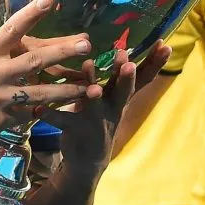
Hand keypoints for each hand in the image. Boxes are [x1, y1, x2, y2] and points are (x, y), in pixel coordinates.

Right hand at [0, 0, 102, 157]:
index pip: (11, 28)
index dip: (32, 12)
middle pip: (36, 59)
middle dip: (63, 51)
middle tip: (87, 43)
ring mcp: (3, 98)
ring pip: (43, 91)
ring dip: (68, 87)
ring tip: (91, 83)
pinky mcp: (6, 119)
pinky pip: (34, 113)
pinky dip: (52, 111)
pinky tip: (72, 109)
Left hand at [40, 40, 170, 175]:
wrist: (87, 160)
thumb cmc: (100, 117)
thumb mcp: (113, 98)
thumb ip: (118, 77)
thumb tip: (127, 48)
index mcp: (120, 97)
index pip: (143, 78)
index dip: (154, 63)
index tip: (165, 44)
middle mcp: (112, 107)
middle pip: (123, 91)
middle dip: (126, 76)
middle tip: (127, 60)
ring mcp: (95, 121)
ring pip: (94, 103)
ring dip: (91, 87)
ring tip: (87, 66)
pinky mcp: (76, 131)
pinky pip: (62, 120)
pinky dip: (51, 114)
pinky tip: (39, 108)